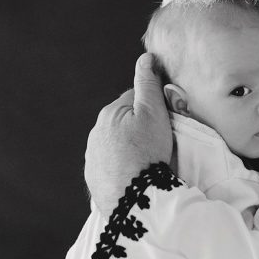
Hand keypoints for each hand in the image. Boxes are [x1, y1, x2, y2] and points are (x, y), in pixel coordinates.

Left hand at [85, 53, 172, 216]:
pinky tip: (135, 174)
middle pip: (125, 122)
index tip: (165, 121)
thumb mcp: (154, 112)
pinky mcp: (95, 178)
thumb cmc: (147, 154)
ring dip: (130, 147)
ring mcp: (93, 156)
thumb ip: (148, 83)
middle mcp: (96, 132)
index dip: (153, 108)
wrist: (135, 200)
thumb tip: (146, 58)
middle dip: (140, 127)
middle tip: (159, 142)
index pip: (135, 99)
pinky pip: (111, 166)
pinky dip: (122, 167)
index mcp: (109, 113)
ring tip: (148, 161)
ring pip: (117, 143)